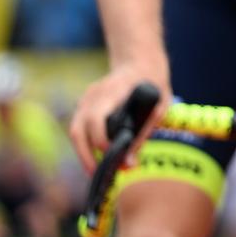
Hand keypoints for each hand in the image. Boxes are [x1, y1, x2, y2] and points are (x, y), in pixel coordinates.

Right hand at [67, 58, 169, 173]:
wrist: (139, 61)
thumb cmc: (153, 83)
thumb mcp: (160, 105)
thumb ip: (145, 132)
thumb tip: (129, 164)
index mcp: (113, 90)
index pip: (96, 118)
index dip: (100, 140)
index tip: (113, 157)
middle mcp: (93, 94)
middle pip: (78, 130)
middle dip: (86, 156)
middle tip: (99, 176)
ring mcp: (86, 99)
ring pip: (75, 131)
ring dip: (83, 154)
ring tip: (96, 172)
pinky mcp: (84, 105)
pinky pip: (79, 128)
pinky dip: (85, 145)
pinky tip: (96, 158)